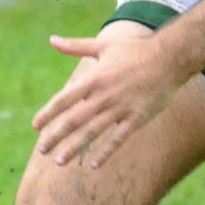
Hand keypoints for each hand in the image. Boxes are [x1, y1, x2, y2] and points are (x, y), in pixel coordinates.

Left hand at [31, 30, 188, 167]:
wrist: (170, 58)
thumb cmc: (135, 50)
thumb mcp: (103, 46)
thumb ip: (75, 47)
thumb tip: (52, 39)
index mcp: (94, 78)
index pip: (64, 99)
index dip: (48, 113)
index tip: (35, 126)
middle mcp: (104, 95)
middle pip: (74, 120)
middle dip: (56, 136)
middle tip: (42, 150)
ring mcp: (121, 108)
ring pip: (92, 132)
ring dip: (74, 148)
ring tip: (59, 161)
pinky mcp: (137, 117)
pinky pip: (118, 138)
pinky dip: (105, 152)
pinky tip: (93, 164)